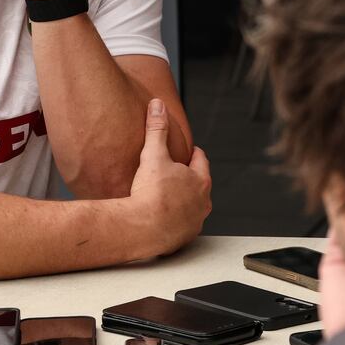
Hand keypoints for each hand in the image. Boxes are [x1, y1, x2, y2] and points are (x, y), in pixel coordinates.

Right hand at [129, 99, 211, 255]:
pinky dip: (174, 219)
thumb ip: (157, 129)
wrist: (142, 229)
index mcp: (200, 181)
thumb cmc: (151, 193)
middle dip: (189, 177)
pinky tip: (160, 217)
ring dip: (183, 200)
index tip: (187, 151)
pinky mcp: (184, 238)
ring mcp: (195, 222)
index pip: (201, 160)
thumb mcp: (153, 154)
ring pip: (192, 206)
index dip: (193, 153)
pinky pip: (181, 225)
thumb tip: (158, 106)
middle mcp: (203, 203)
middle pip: (199, 184)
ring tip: (168, 196)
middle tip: (176, 172)